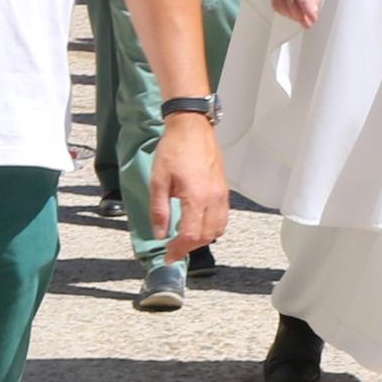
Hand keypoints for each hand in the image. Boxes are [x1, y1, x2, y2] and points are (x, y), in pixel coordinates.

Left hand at [151, 115, 230, 257]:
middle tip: (173, 249)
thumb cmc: (174, 149)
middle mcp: (213, 198)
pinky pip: (223, 217)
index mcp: (195, 197)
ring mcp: (221, 194)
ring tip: (185, 239)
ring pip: (218, 229)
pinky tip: (199, 225)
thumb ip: (159, 210)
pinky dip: (212, 228)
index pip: (190, 235)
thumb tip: (159, 233)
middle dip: (189, 247)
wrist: (191, 127)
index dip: (178, 249)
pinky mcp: (223, 190)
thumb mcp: (158, 180)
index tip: (167, 255)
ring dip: (202, 239)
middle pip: (206, 236)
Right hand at [262, 0, 323, 27]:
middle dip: (301, 17)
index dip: (308, 11)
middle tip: (307, 22)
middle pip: (292, 5)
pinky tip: (290, 12)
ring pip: (283, 7)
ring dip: (293, 16)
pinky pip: (276, 6)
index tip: (313, 19)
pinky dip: (284, 12)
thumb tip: (313, 11)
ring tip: (300, 17)